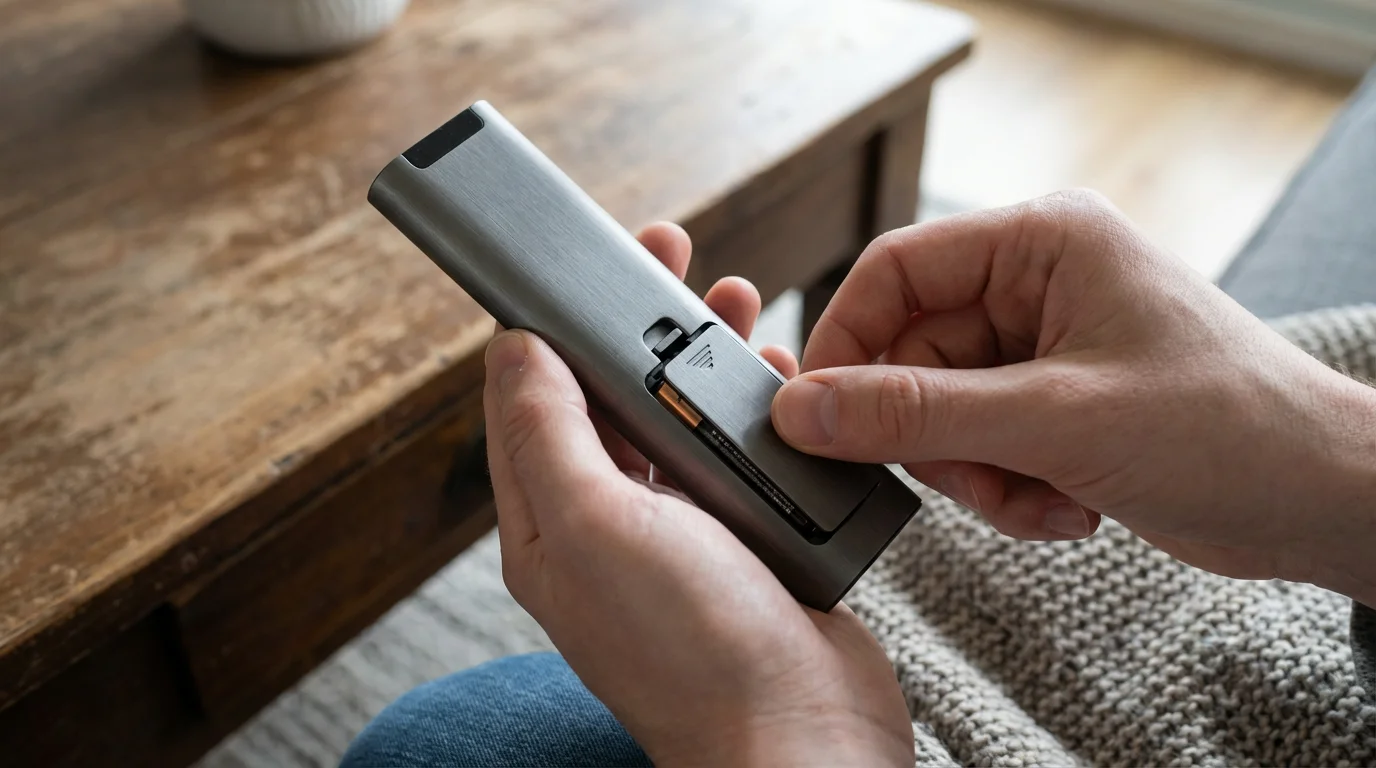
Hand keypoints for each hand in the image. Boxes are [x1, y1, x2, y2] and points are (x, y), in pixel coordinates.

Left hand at [484, 223, 913, 766]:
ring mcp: (683, 533)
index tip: (581, 259)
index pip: (531, 398)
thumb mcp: (593, 526)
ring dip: (706, 355)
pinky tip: (781, 379)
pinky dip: (759, 408)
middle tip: (670, 257)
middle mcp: (610, 524)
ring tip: (738, 303)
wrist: (801, 735)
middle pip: (614, 396)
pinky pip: (745, 454)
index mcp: (551, 522)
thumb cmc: (690, 647)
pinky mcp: (749, 542)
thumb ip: (547, 432)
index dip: (552, 320)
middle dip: (637, 321)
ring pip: (684, 417)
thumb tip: (513, 346)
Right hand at [772, 190, 1375, 604]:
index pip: (894, 271)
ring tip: (1039, 499)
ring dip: (974, 473)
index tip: (814, 415)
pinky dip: (1007, 489)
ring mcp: (1045, 347)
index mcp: (1041, 241)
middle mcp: (1035, 284)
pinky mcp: (1055, 404)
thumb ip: (916, 415)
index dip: (845, 343)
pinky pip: (979, 444)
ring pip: (940, 412)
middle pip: (911, 355)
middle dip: (932, 436)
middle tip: (969, 480)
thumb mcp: (1052, 421)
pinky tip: (1067, 509)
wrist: (1320, 501)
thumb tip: (803, 412)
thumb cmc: (1226, 428)